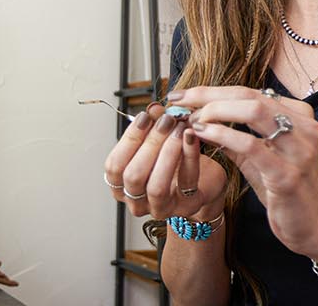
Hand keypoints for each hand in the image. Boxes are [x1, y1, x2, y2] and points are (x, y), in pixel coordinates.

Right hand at [104, 104, 227, 220]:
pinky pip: (186, 181)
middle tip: (165, 121)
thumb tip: (154, 109)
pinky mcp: (186, 206)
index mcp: (121, 186)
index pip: (114, 166)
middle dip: (149, 144)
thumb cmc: (173, 160)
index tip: (144, 117)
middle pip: (133, 177)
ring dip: (167, 152)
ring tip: (178, 128)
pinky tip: (191, 137)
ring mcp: (161, 207)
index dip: (129, 140)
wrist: (203, 180)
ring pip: (156, 186)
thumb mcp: (158, 141)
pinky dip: (189, 155)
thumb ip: (153, 125)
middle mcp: (137, 201)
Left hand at [175, 86, 317, 260]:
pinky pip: (252, 146)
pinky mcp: (288, 174)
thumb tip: (200, 121)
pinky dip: (223, 135)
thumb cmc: (285, 190)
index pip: (250, 92)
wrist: (313, 226)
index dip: (213, 90)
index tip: (184, 95)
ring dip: (215, 111)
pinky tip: (203, 135)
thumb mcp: (259, 158)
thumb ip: (235, 138)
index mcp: (299, 116)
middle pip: (249, 95)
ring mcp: (299, 149)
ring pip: (253, 111)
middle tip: (180, 102)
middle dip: (209, 95)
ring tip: (191, 121)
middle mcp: (304, 127)